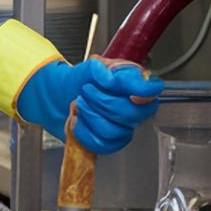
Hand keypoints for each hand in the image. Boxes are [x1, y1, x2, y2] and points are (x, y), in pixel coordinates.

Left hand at [18, 58, 163, 153]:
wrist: (59, 96)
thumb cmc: (80, 81)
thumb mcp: (90, 67)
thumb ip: (102, 69)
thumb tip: (110, 79)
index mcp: (135, 85)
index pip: (151, 91)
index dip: (143, 93)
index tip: (133, 94)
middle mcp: (135, 108)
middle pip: (130, 114)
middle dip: (102, 102)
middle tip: (86, 91)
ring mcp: (125, 128)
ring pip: (114, 131)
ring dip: (90, 116)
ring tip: (79, 104)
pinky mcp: (111, 143)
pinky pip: (101, 144)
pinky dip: (84, 131)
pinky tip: (78, 120)